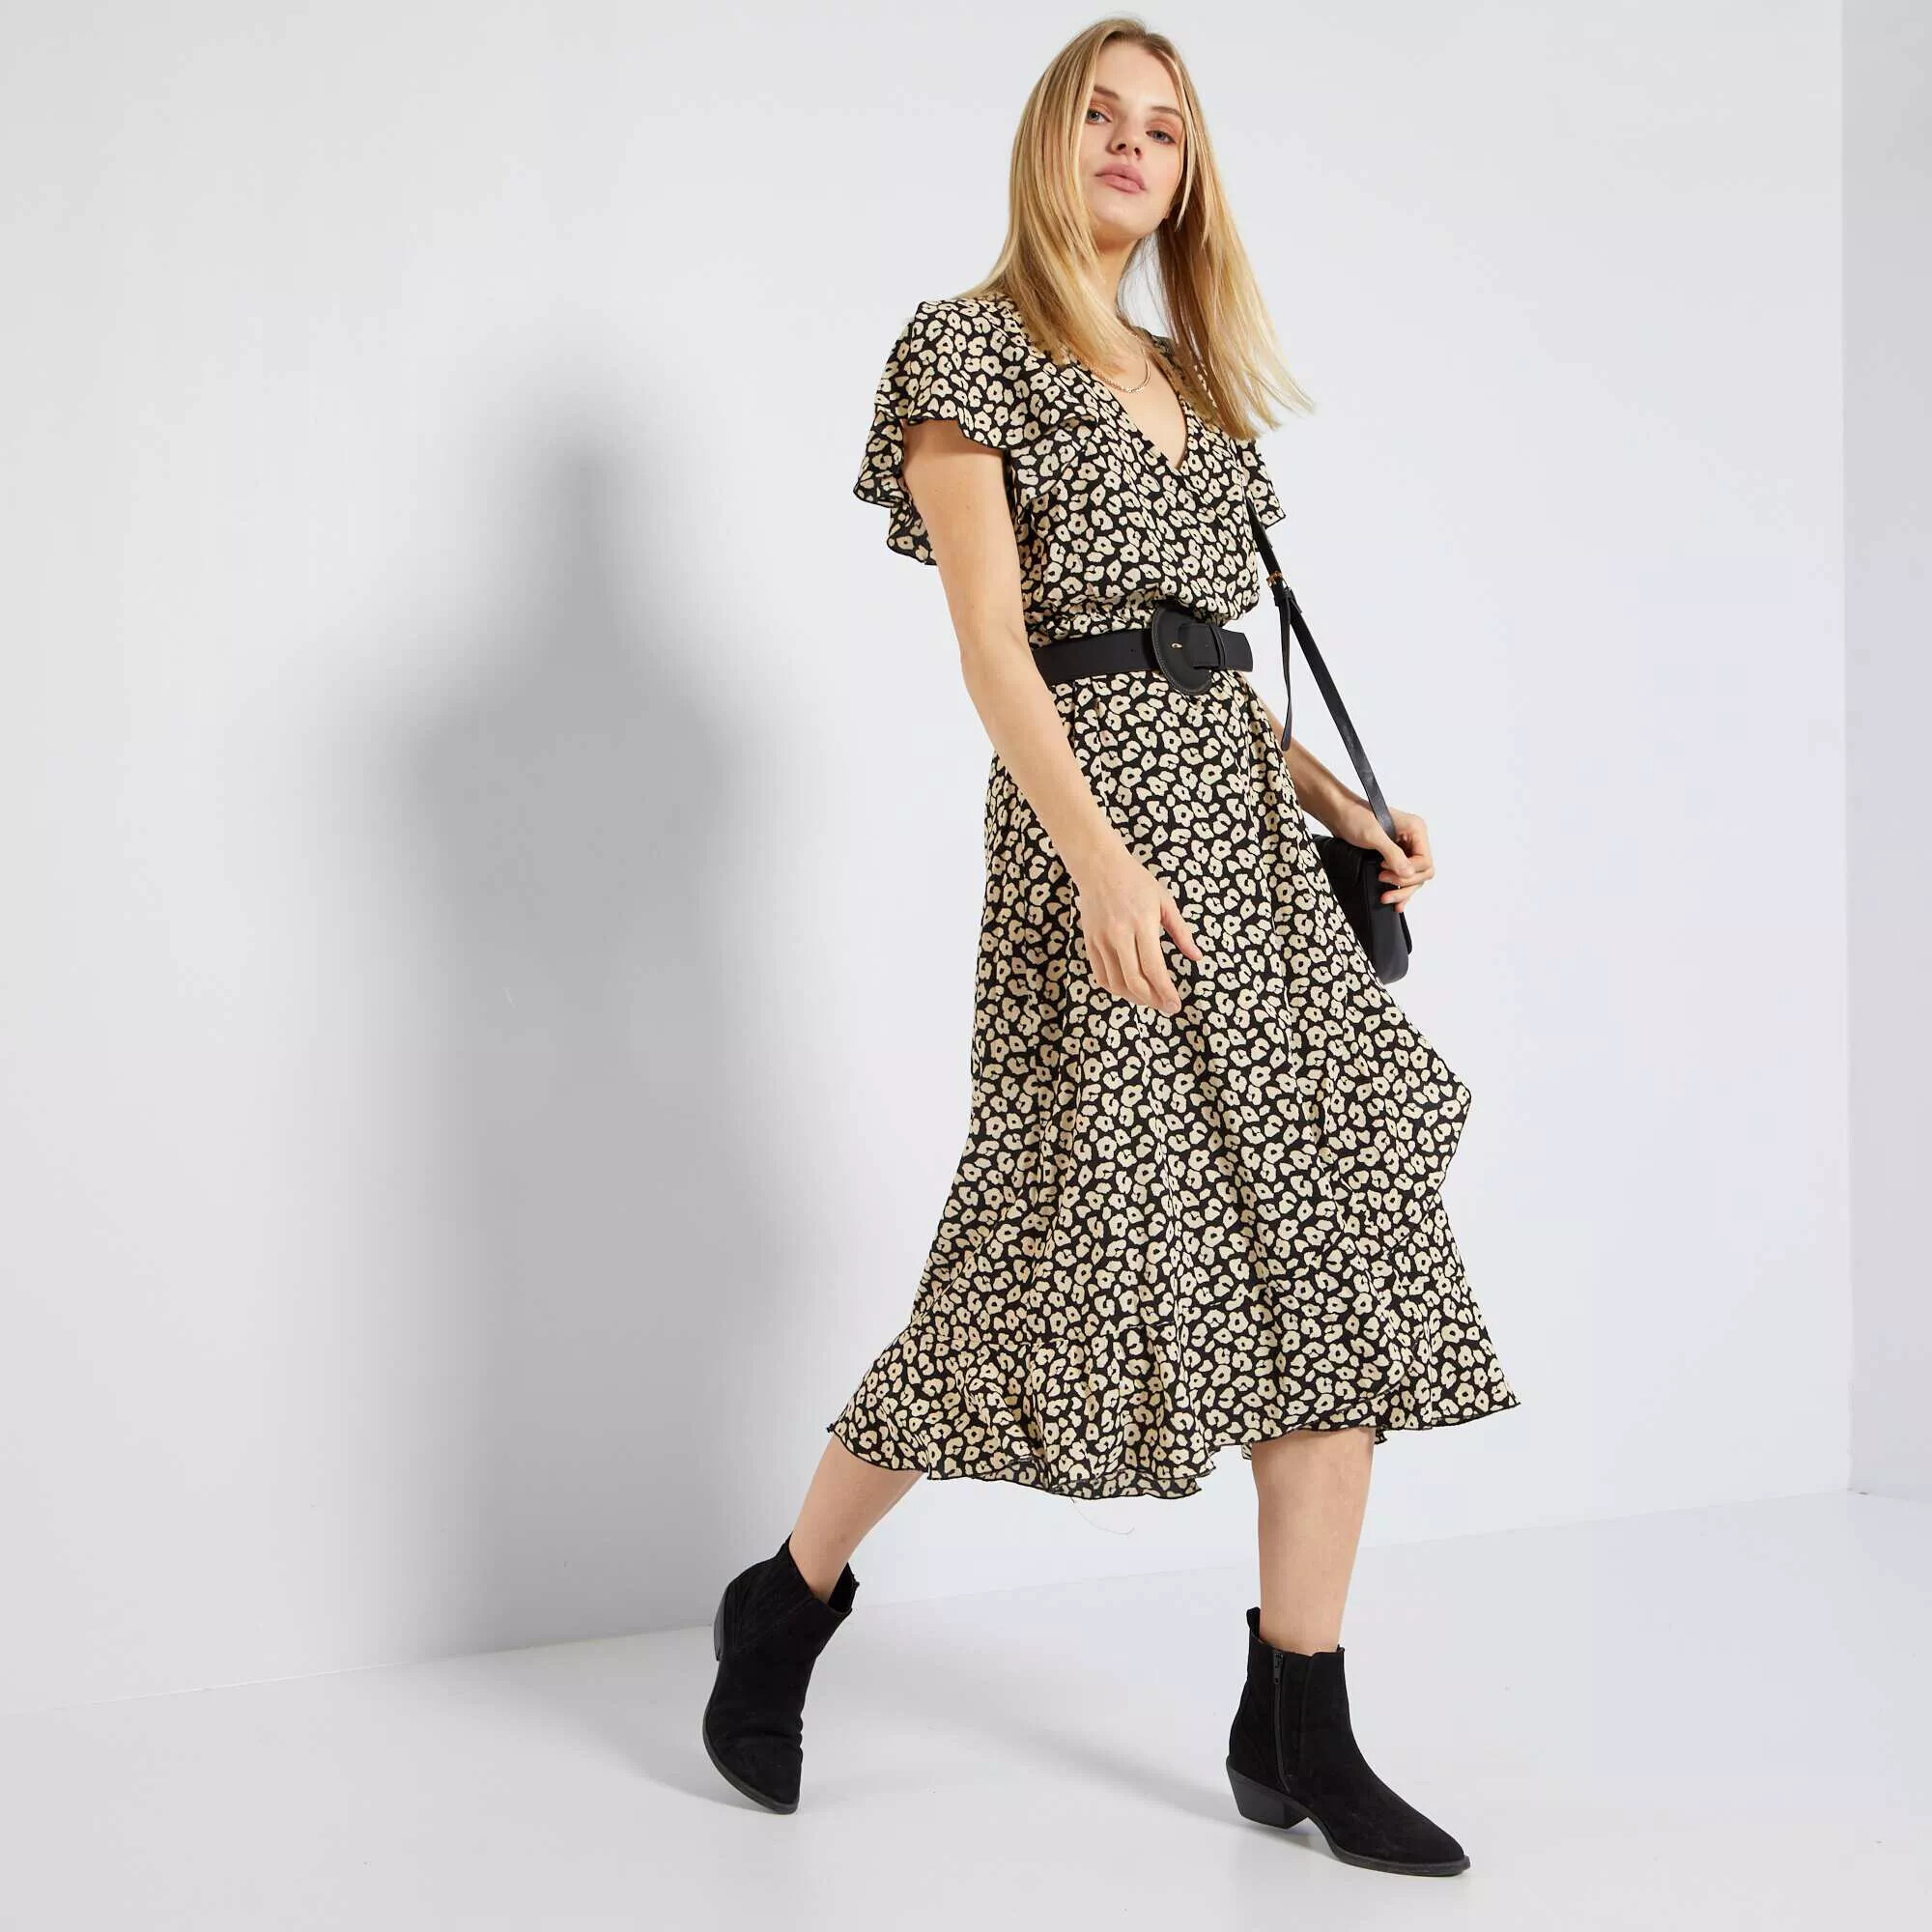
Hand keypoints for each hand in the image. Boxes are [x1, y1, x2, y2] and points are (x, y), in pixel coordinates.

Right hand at [1073, 844, 1201, 1015]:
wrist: (1099, 867)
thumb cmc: (1136, 882)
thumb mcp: (1165, 902)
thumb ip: (1181, 932)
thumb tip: (1196, 957)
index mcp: (1142, 924)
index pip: (1154, 968)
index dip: (1166, 991)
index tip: (1176, 1004)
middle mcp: (1119, 935)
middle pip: (1135, 981)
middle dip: (1153, 1000)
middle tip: (1166, 1007)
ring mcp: (1102, 940)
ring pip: (1116, 983)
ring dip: (1135, 998)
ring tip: (1150, 999)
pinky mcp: (1090, 943)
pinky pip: (1101, 976)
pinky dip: (1116, 989)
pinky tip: (1129, 989)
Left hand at [1321, 798, 1434, 907]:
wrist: (1339, 815)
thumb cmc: (1355, 817)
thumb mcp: (1374, 835)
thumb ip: (1392, 854)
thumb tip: (1408, 873)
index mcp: (1416, 829)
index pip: (1425, 861)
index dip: (1407, 870)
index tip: (1384, 868)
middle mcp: (1415, 839)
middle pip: (1423, 872)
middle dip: (1405, 882)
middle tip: (1382, 880)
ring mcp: (1406, 849)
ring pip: (1415, 878)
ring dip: (1402, 890)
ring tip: (1385, 897)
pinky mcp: (1395, 857)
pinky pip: (1405, 877)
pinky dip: (1401, 889)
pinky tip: (1396, 902)